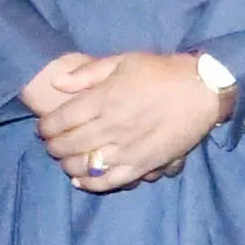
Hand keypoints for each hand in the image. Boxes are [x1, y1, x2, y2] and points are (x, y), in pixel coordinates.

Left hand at [37, 50, 229, 191]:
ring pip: (87, 165)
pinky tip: (81, 180)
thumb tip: (57, 83)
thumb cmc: (161, 72)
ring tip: (64, 161)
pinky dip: (92, 184)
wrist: (202, 90)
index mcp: (106, 99)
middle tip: (50, 145)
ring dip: (69, 165)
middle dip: (54, 146)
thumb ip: (87, 72)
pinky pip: (112, 181)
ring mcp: (129, 148)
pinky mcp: (145, 164)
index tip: (43, 128)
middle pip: (71, 144)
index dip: (47, 127)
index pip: (63, 119)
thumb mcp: (123, 60)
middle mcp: (114, 126)